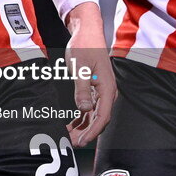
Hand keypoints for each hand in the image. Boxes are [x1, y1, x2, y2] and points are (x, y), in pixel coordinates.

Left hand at [63, 3, 115, 146]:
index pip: (103, 116)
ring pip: (94, 116)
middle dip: (87, 134)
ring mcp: (101, 91)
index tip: (83, 142)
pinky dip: (81, 118)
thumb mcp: (80, 67)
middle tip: (72, 144)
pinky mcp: (94, 89)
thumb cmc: (84, 46)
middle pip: (99, 119)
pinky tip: (71, 125)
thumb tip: (84, 109)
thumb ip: (82, 88)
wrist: (86, 31)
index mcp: (107, 86)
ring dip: (83, 128)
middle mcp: (107, 91)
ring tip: (69, 138)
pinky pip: (89, 109)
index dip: (93, 131)